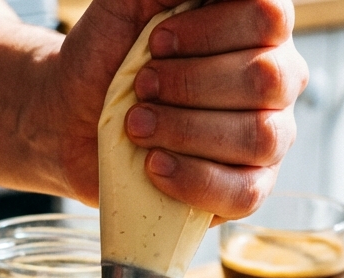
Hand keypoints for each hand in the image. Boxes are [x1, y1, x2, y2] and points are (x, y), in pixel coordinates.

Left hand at [49, 0, 307, 220]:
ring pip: (259, 136)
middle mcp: (274, 78)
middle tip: (142, 86)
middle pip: (266, 78)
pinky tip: (155, 165)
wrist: (69, 117)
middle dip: (191, 84)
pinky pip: (246, 192)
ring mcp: (269, 135)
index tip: (157, 41)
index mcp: (255, 26)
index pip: (269, 16)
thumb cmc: (104, 55)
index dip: (211, 30)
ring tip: (137, 125)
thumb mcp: (125, 2)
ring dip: (187, 130)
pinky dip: (194, 179)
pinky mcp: (248, 187)